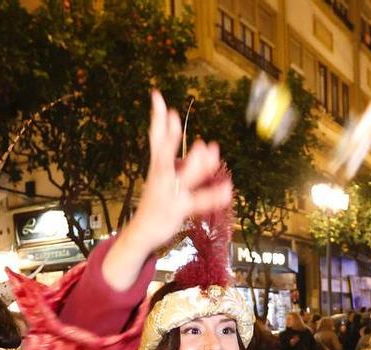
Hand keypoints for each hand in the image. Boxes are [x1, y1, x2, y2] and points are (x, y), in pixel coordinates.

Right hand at [104, 91, 231, 289]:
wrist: (142, 231)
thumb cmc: (157, 199)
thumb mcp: (162, 175)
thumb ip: (180, 158)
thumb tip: (204, 141)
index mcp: (156, 166)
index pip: (155, 137)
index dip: (157, 117)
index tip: (158, 96)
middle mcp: (160, 176)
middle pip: (163, 153)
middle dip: (168, 136)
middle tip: (172, 115)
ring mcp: (169, 193)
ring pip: (183, 177)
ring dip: (196, 163)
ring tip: (210, 148)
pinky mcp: (178, 210)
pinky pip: (198, 202)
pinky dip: (213, 197)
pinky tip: (227, 190)